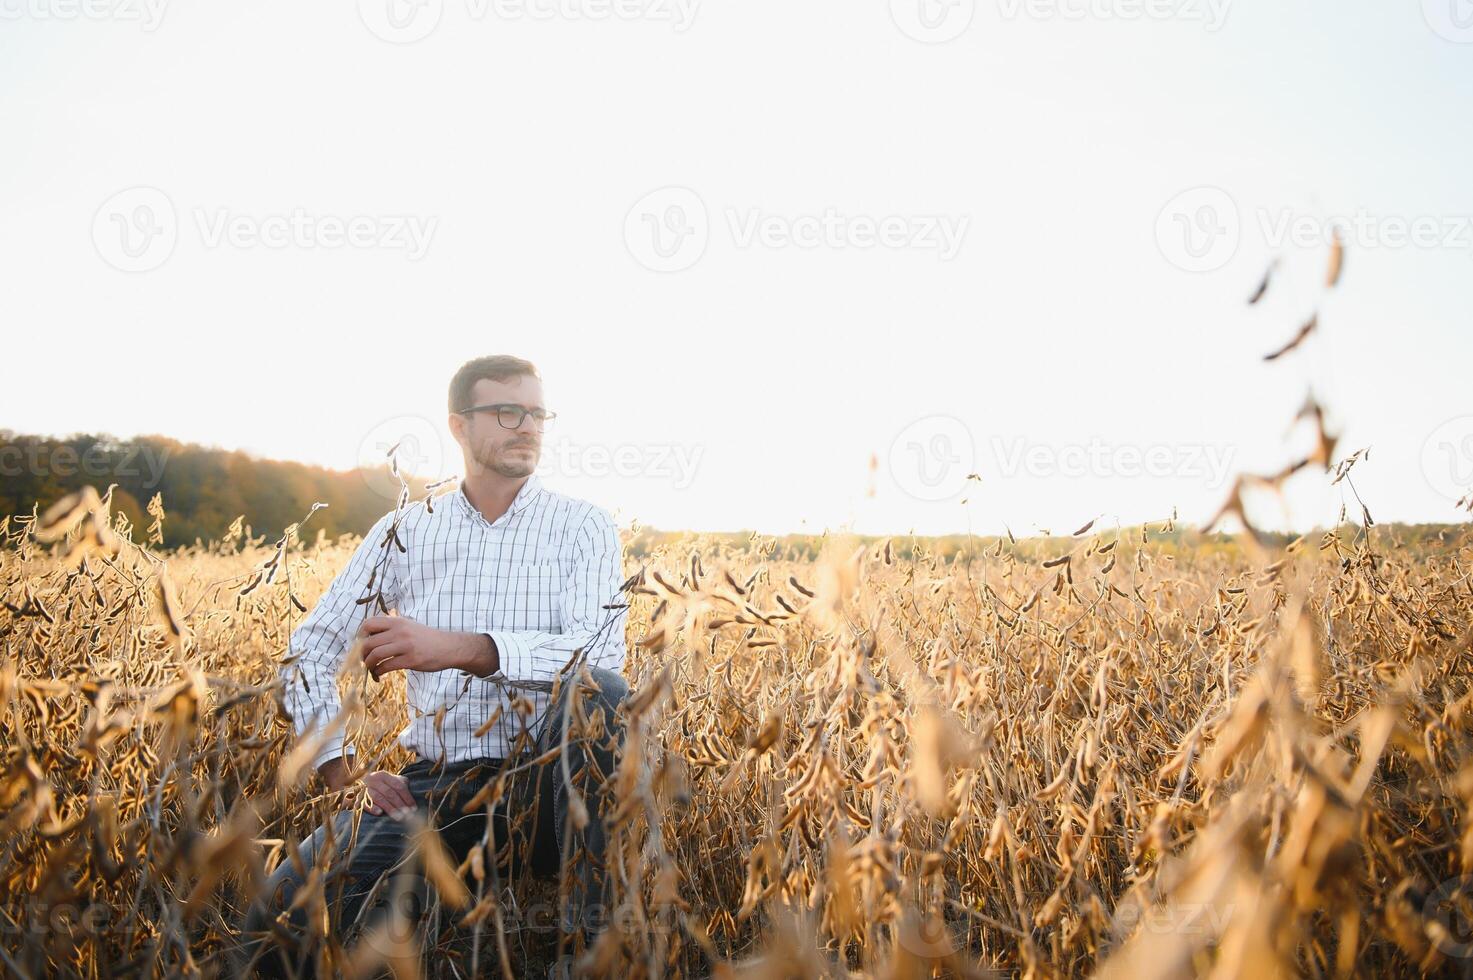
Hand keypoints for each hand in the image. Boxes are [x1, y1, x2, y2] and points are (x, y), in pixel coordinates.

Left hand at [358, 615, 491, 679]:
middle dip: (362, 654)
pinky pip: (386, 666)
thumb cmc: (427, 638)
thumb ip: (392, 629)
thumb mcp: (409, 626)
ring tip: (371, 669)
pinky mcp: (411, 660)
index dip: (360, 635)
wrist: (449, 647)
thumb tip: (369, 637)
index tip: (362, 645)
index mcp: (398, 622)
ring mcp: (405, 646)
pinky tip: (379, 675)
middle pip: (368, 642)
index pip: (369, 624)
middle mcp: (400, 631)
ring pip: (375, 655)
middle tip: (365, 660)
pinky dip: (378, 672)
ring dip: (368, 665)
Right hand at [361, 770, 415, 817]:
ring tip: (398, 816)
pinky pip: (365, 803)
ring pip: (379, 798)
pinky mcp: (357, 797)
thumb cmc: (380, 784)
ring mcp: (364, 788)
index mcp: (383, 775)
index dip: (407, 797)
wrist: (358, 784)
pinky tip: (380, 813)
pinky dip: (372, 808)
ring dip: (389, 808)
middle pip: (390, 793)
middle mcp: (373, 779)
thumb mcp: (390, 780)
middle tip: (408, 815)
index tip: (413, 807)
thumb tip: (410, 792)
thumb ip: (400, 783)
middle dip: (400, 804)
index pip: (398, 786)